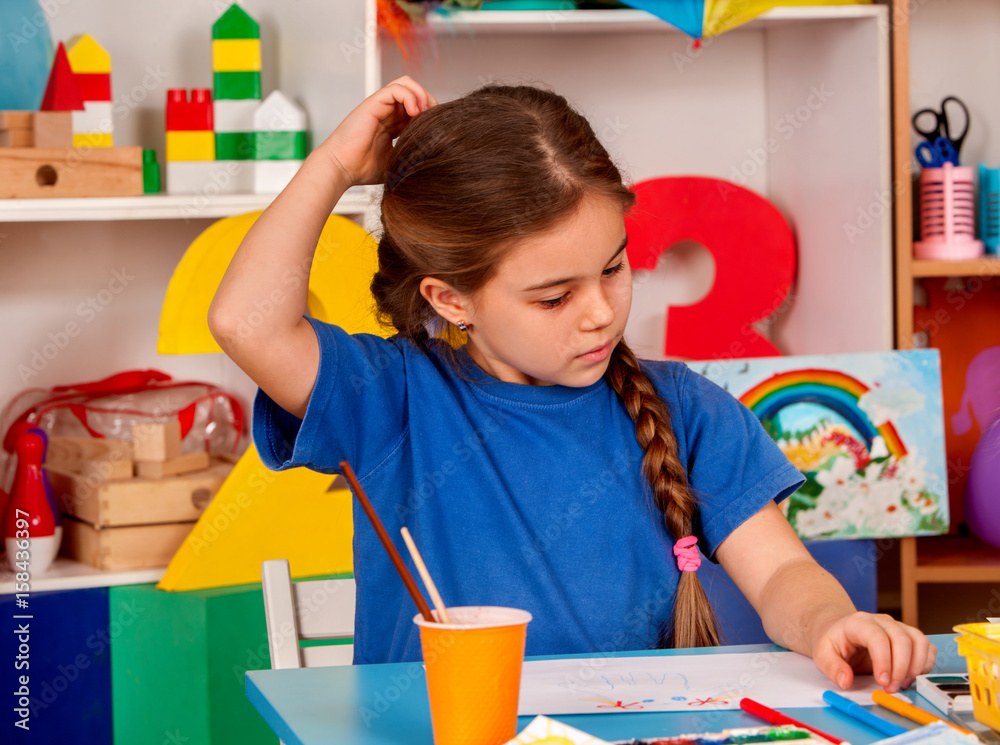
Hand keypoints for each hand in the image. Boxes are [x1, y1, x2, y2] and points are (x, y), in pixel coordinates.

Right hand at [318, 76, 437, 186]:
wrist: (341, 168)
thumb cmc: (361, 169)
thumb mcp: (396, 163)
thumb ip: (411, 156)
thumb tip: (433, 159)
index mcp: (392, 125)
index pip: (417, 109)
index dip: (430, 114)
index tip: (438, 128)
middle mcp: (386, 112)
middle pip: (414, 92)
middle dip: (429, 101)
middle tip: (435, 119)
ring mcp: (380, 107)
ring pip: (406, 84)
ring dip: (421, 95)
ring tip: (424, 113)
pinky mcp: (373, 103)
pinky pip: (396, 88)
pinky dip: (410, 95)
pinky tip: (414, 112)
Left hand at [811, 612, 936, 692]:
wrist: (840, 630)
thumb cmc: (834, 642)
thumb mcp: (822, 654)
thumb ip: (832, 667)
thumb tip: (846, 681)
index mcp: (859, 623)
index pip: (877, 637)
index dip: (884, 661)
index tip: (882, 682)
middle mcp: (882, 621)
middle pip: (902, 639)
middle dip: (901, 668)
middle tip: (891, 688)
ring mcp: (898, 627)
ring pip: (919, 641)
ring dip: (916, 666)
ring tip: (902, 684)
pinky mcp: (909, 636)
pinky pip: (926, 646)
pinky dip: (925, 663)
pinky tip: (912, 676)